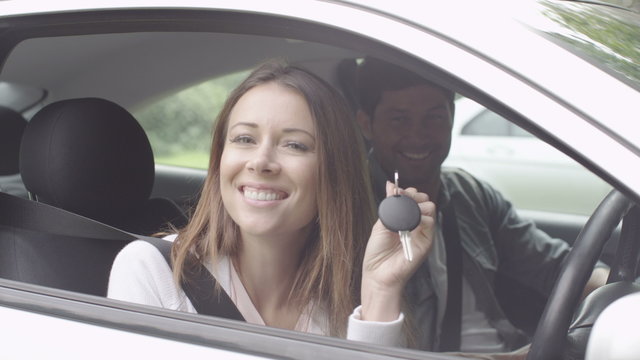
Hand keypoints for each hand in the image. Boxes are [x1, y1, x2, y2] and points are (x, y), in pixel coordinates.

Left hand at [360, 181, 435, 320]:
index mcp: (404, 219)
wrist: (378, 274)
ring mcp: (422, 233)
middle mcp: (415, 224)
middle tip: (404, 198)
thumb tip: (390, 184)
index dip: (408, 192)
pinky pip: (430, 223)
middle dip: (415, 195)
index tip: (398, 191)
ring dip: (418, 204)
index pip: (413, 198)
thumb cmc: (378, 252)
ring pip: (430, 208)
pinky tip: (410, 221)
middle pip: (424, 200)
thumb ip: (389, 205)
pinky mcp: (426, 242)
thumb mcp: (381, 224)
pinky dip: (421, 217)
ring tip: (406, 210)